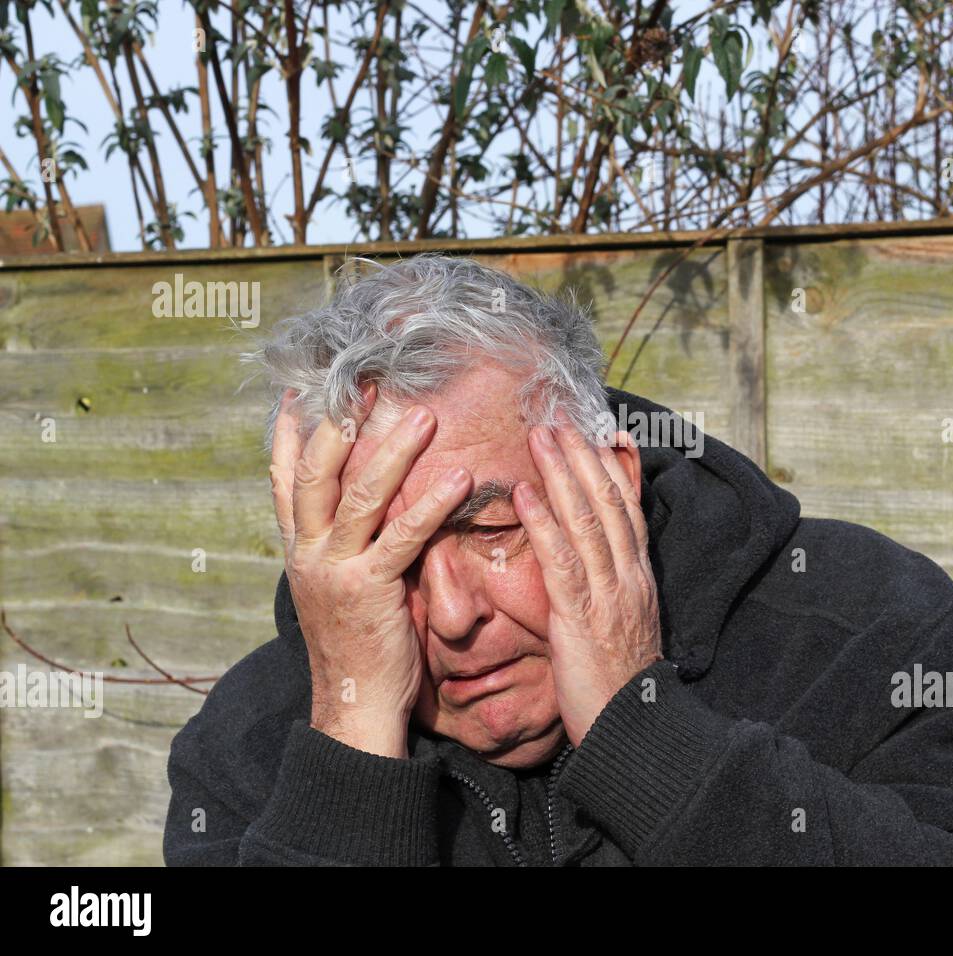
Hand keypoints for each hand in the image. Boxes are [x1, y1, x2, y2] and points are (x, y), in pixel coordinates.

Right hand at [269, 385, 471, 756]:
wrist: (354, 708)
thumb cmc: (360, 647)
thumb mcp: (341, 588)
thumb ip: (351, 546)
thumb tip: (375, 507)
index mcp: (300, 552)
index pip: (285, 482)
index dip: (292, 436)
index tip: (302, 393)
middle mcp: (308, 555)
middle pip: (316, 474)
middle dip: (341, 424)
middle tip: (367, 383)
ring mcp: (334, 571)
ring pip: (358, 497)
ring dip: (394, 452)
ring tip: (426, 415)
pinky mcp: (369, 592)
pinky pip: (401, 538)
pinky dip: (430, 505)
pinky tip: (459, 478)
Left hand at [514, 417, 662, 745]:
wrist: (636, 729)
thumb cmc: (620, 685)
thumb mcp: (624, 628)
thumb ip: (613, 592)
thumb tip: (599, 568)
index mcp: (639, 580)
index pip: (630, 511)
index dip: (615, 471)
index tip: (602, 435)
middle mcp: (630, 578)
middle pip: (609, 503)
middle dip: (584, 458)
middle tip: (560, 419)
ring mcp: (610, 593)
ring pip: (587, 520)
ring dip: (563, 474)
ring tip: (540, 437)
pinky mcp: (583, 615)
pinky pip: (562, 560)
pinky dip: (544, 522)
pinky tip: (525, 494)